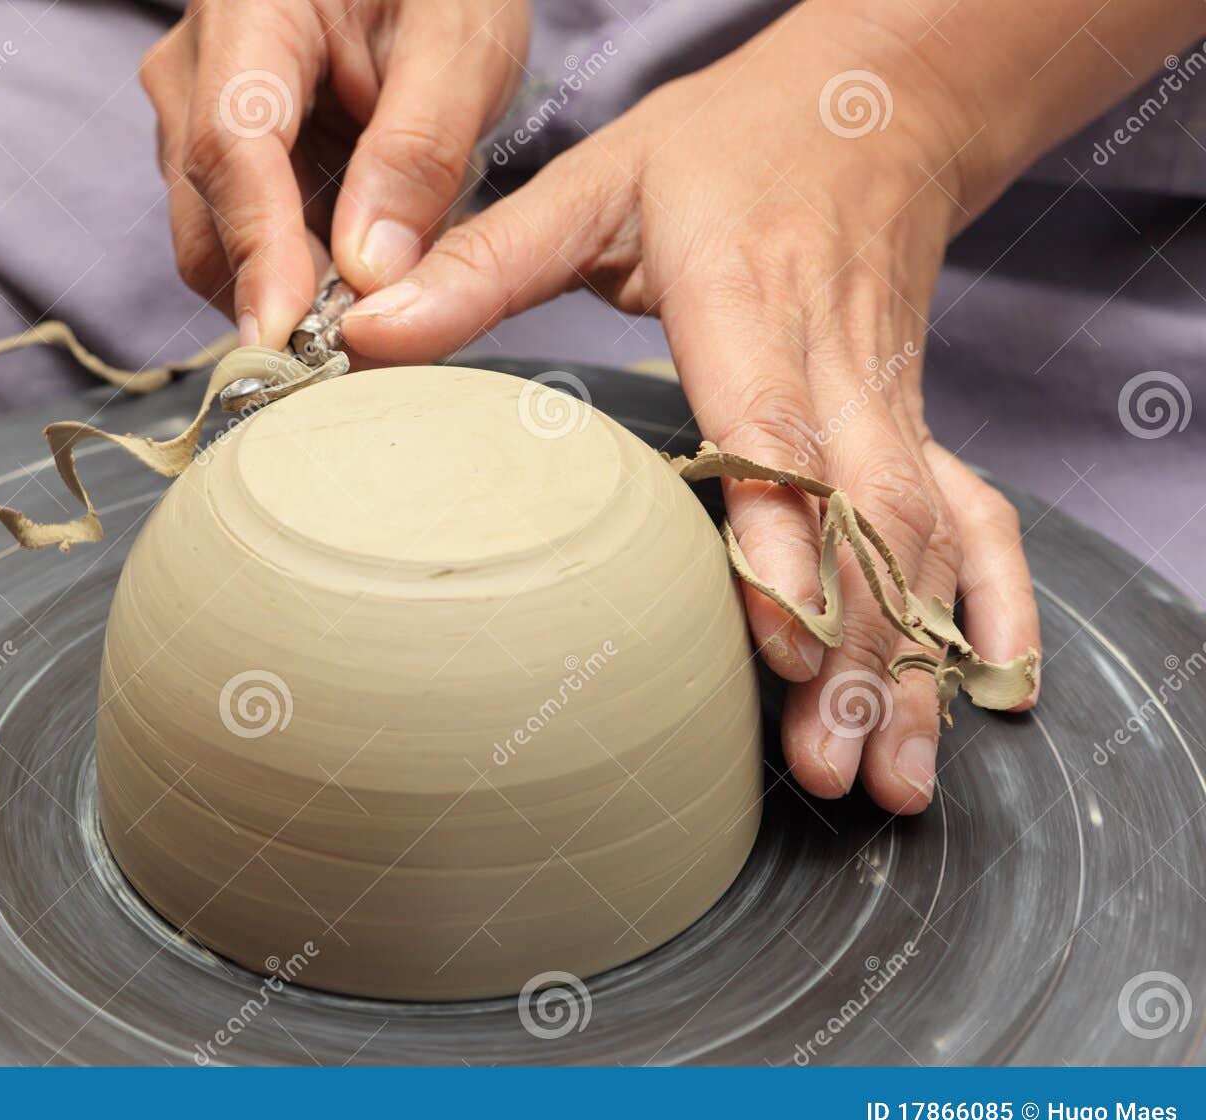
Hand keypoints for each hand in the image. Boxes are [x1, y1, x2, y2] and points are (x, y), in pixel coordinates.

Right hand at [140, 0, 528, 346]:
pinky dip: (307, 276)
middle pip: (209, 221)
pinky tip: (370, 272)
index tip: (290, 337)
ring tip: (391, 302)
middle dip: (283, 299)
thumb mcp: (462, 44)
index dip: (260, 254)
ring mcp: (197, 116)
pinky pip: (249, 242)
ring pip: (222, 247)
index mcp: (246, 8)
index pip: (232, 149)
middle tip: (375, 348)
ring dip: (301, 294)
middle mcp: (195, 66)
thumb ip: (420, 153)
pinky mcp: (222, 158)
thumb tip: (370, 274)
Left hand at [341, 20, 1040, 812]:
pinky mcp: (920, 416)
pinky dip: (993, 602)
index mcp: (747, 299)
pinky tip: (992, 688)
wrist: (877, 103)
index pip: (773, 429)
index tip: (777, 639)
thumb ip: (484, 260)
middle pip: (869, 517)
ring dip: (915, 660)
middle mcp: (836, 361)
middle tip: (825, 769)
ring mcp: (893, 397)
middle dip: (858, 652)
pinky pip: (980, 514)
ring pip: (927, 538)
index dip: (783, 535)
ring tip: (888, 777)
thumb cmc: (726, 147)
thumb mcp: (597, 181)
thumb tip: (364, 326)